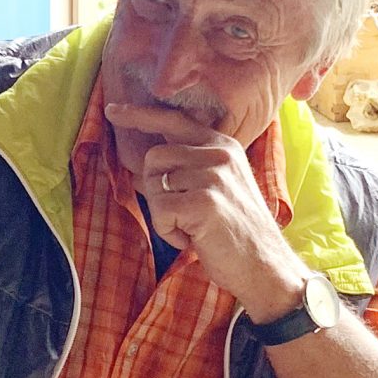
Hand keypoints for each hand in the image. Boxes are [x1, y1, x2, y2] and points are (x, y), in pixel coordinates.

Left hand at [103, 100, 302, 315]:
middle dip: (156, 191)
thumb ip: (183, 173)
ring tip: (194, 228)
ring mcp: (213, 176)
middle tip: (183, 215)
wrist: (265, 266)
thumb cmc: (235, 233)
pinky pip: (159, 212)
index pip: (173, 120)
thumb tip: (138, 172)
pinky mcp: (204, 202)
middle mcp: (219, 154)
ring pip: (154, 187)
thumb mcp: (214, 191)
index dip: (139, 115)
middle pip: (154, 157)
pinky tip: (194, 239)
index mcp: (222, 146)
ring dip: (164, 216)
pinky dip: (169, 232)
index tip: (113, 111)